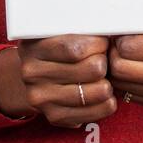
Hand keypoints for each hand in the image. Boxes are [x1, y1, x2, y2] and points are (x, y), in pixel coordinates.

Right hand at [0, 34, 117, 128]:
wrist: (34, 78)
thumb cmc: (56, 49)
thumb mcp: (58, 32)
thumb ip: (78, 28)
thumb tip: (110, 26)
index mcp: (33, 46)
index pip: (75, 48)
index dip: (98, 44)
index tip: (104, 42)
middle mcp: (32, 73)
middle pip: (90, 69)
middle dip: (104, 62)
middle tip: (104, 59)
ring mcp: (41, 97)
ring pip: (96, 91)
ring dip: (108, 84)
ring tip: (105, 77)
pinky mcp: (54, 116)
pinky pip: (94, 112)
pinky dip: (107, 104)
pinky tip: (105, 96)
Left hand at [108, 30, 142, 108]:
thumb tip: (120, 14)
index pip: (135, 46)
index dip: (121, 36)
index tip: (120, 28)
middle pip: (124, 68)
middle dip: (113, 52)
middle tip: (115, 40)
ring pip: (124, 84)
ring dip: (116, 68)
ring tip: (120, 52)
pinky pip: (133, 96)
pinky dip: (126, 81)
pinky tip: (131, 66)